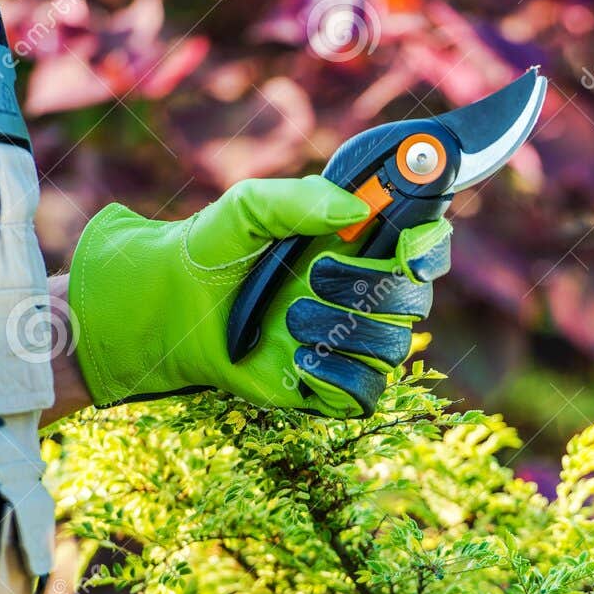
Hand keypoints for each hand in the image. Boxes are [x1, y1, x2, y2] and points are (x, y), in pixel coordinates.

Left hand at [67, 176, 450, 416]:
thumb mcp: (245, 210)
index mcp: (353, 251)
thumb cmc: (207, 252)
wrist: (163, 312)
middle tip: (318, 273)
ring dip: (345, 331)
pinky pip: (364, 394)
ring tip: (290, 318)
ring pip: (393, 348)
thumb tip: (358, 211)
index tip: (413, 244)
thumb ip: (298, 199)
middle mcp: (357, 298)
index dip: (431, 247)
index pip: (421, 249)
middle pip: (414, 301)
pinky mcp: (324, 388)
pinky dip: (340, 376)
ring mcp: (343, 346)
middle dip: (375, 287)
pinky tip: (298, 358)